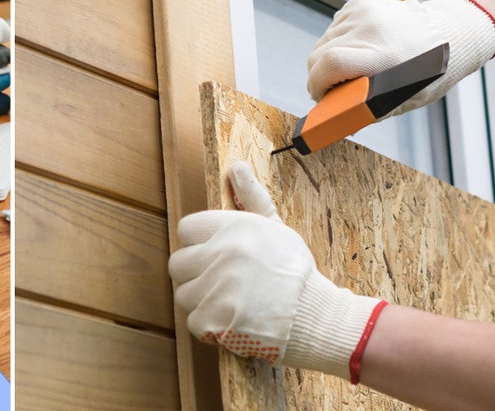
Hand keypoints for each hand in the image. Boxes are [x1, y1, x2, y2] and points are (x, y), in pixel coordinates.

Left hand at [169, 162, 384, 381]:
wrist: (317, 316)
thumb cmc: (294, 271)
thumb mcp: (275, 228)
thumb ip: (251, 197)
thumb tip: (237, 167)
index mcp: (234, 227)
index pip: (186, 229)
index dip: (198, 244)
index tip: (214, 256)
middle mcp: (222, 253)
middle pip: (178, 263)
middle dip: (195, 274)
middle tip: (222, 282)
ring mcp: (216, 287)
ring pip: (184, 294)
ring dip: (202, 301)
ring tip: (231, 302)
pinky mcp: (213, 320)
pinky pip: (193, 321)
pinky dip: (210, 326)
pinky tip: (233, 320)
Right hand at [306, 0, 494, 115]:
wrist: (450, 32)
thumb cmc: (429, 72)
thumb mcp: (404, 98)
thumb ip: (367, 107)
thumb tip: (334, 116)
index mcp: (384, 55)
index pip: (330, 64)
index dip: (317, 84)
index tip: (320, 96)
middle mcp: (371, 29)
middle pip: (319, 55)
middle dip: (318, 76)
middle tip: (330, 89)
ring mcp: (363, 13)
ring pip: (323, 42)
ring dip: (327, 58)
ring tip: (350, 67)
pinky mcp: (359, 4)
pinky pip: (333, 29)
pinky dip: (337, 42)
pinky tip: (357, 47)